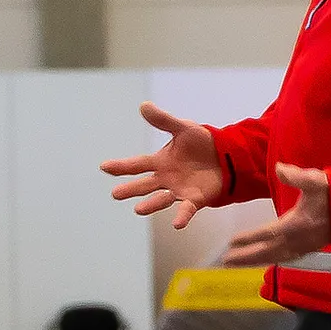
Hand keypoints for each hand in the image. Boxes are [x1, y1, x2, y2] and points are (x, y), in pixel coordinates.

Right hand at [101, 102, 229, 227]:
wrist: (226, 156)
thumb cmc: (201, 143)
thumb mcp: (183, 128)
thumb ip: (163, 120)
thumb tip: (143, 105)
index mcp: (160, 162)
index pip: (137, 164)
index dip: (121, 166)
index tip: (104, 167)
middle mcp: (166, 178)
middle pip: (145, 185)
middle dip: (130, 189)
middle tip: (115, 194)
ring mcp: (179, 191)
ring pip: (161, 199)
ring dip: (150, 205)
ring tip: (138, 210)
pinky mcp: (195, 199)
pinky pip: (186, 210)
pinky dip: (181, 217)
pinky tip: (176, 224)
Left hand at [216, 165, 330, 268]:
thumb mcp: (315, 180)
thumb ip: (296, 175)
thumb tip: (279, 167)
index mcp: (297, 224)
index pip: (267, 233)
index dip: (249, 238)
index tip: (231, 242)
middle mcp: (298, 240)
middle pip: (267, 251)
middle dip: (246, 256)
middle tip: (225, 261)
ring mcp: (304, 246)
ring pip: (275, 258)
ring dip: (255, 261)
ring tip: (238, 264)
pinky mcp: (310, 249)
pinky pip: (286, 259)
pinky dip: (272, 261)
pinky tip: (264, 261)